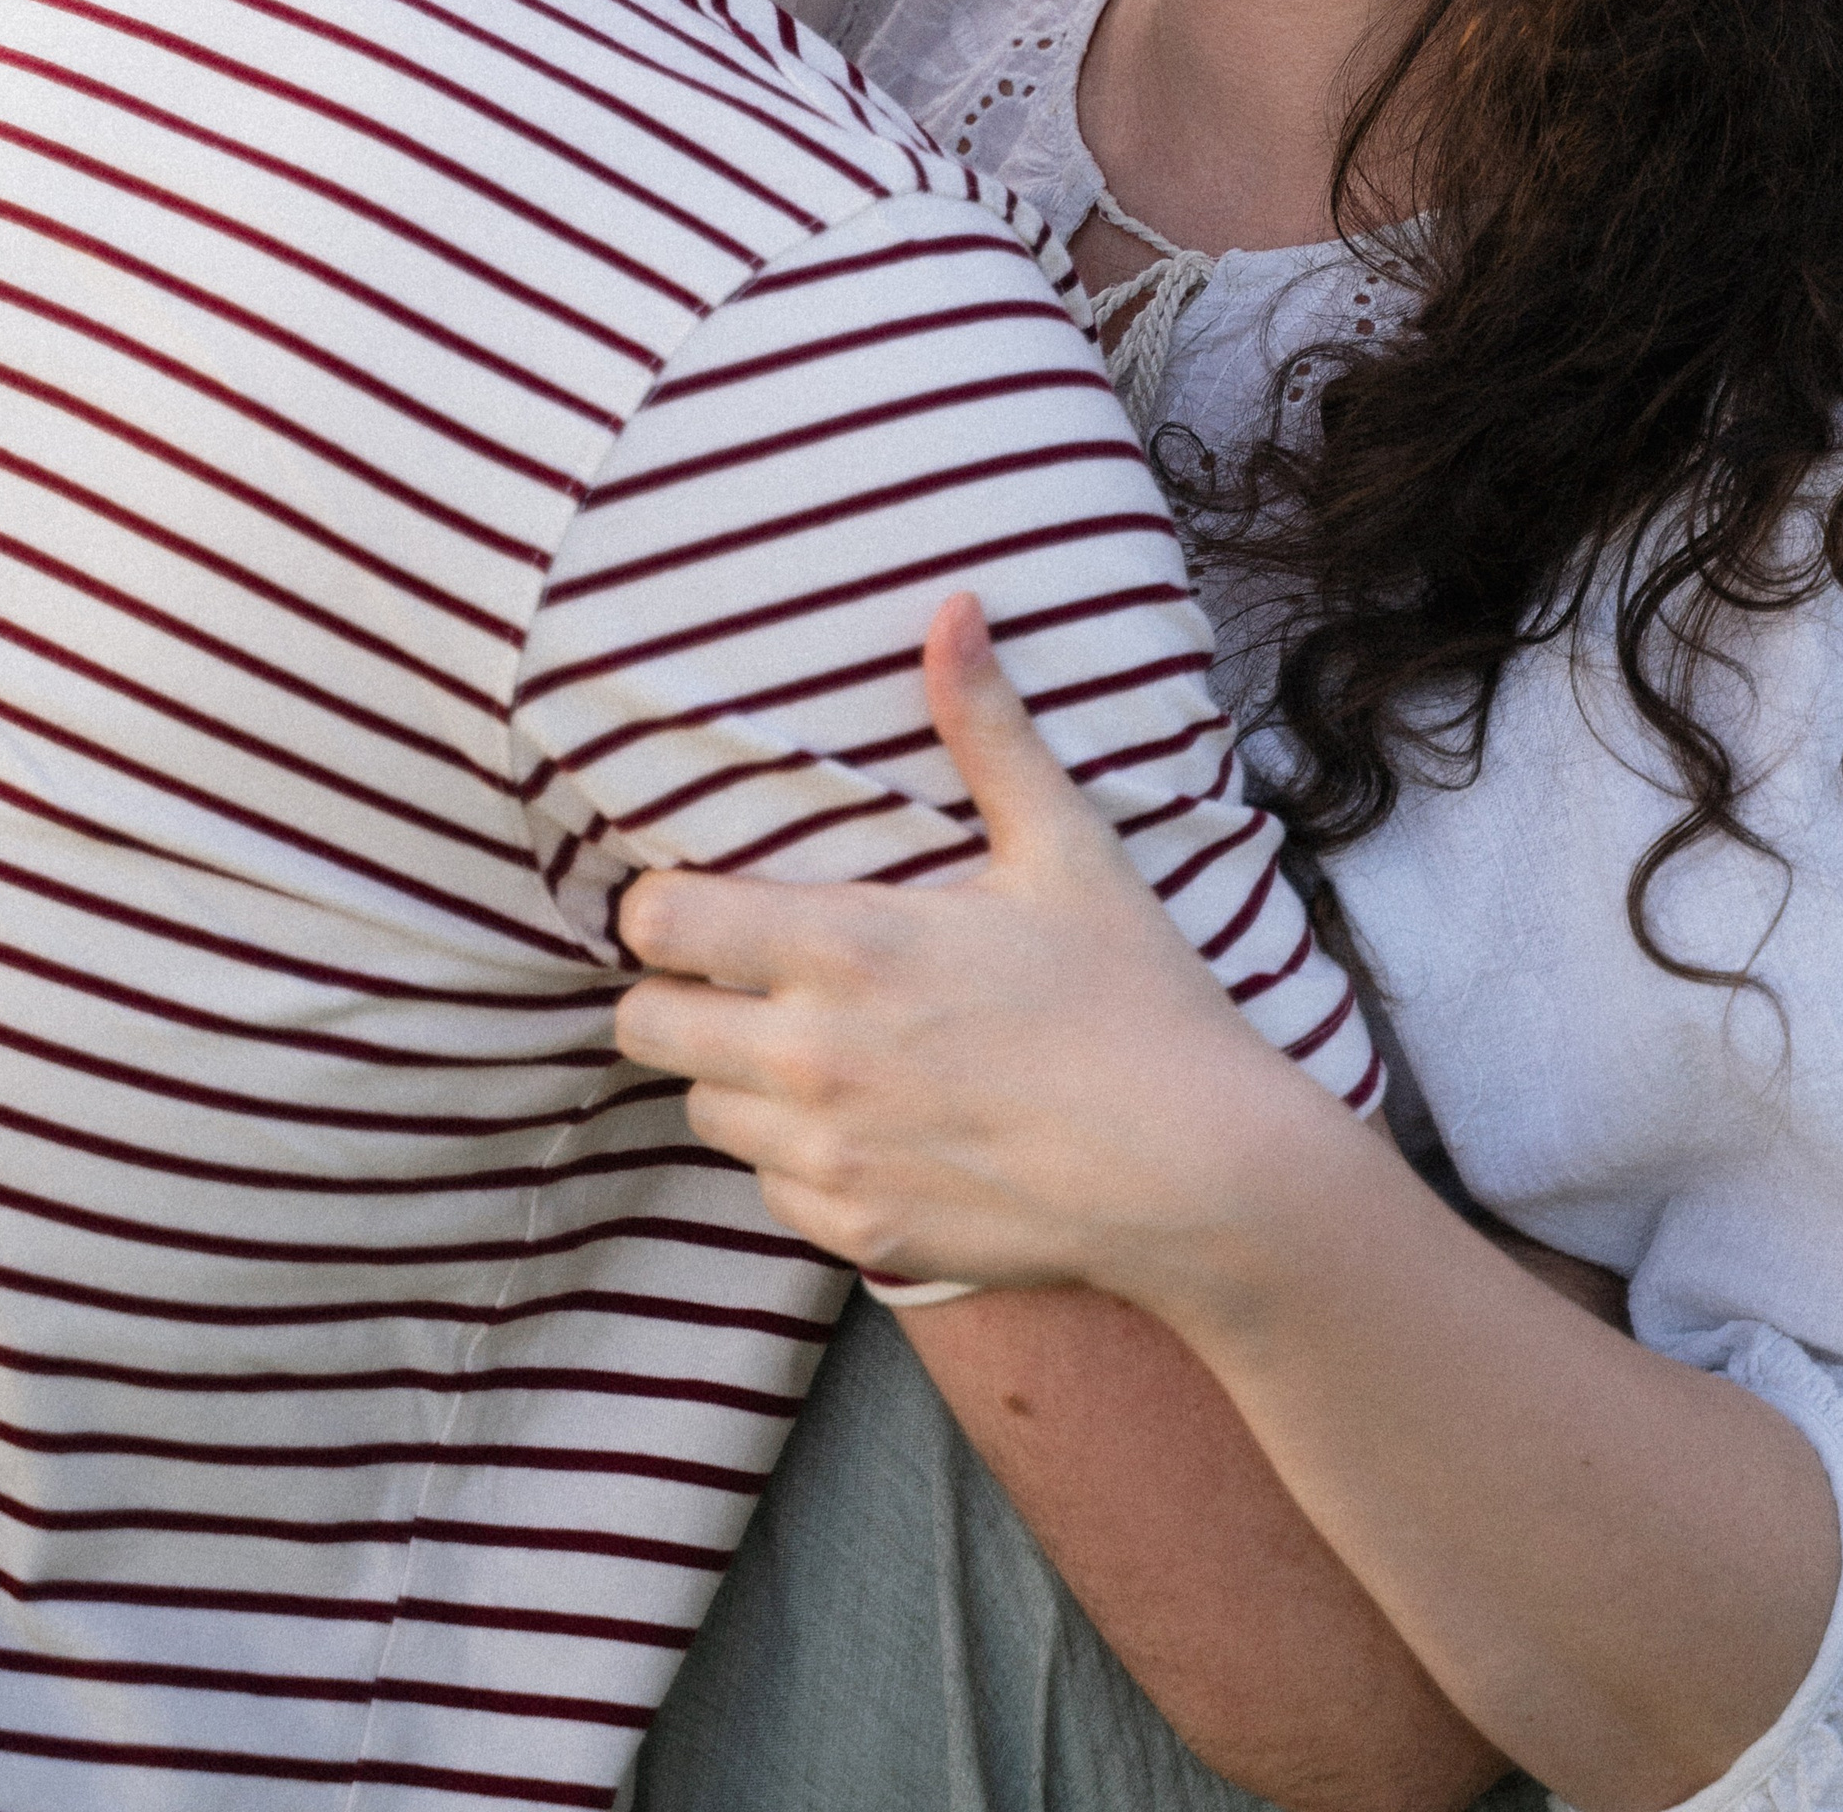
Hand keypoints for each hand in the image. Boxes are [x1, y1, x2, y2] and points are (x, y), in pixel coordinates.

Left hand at [615, 593, 1364, 1301]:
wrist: (1202, 1172)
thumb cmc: (1136, 998)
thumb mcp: (1066, 847)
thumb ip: (987, 728)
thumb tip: (953, 607)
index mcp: (846, 950)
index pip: (655, 926)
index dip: (665, 906)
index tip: (712, 899)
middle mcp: (812, 1062)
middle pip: (641, 1023)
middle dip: (678, 990)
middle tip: (749, 973)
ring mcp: (828, 1160)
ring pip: (698, 1108)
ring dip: (734, 1074)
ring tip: (817, 1046)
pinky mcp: (856, 1236)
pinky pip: (766, 1187)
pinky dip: (796, 1157)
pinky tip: (873, 1122)